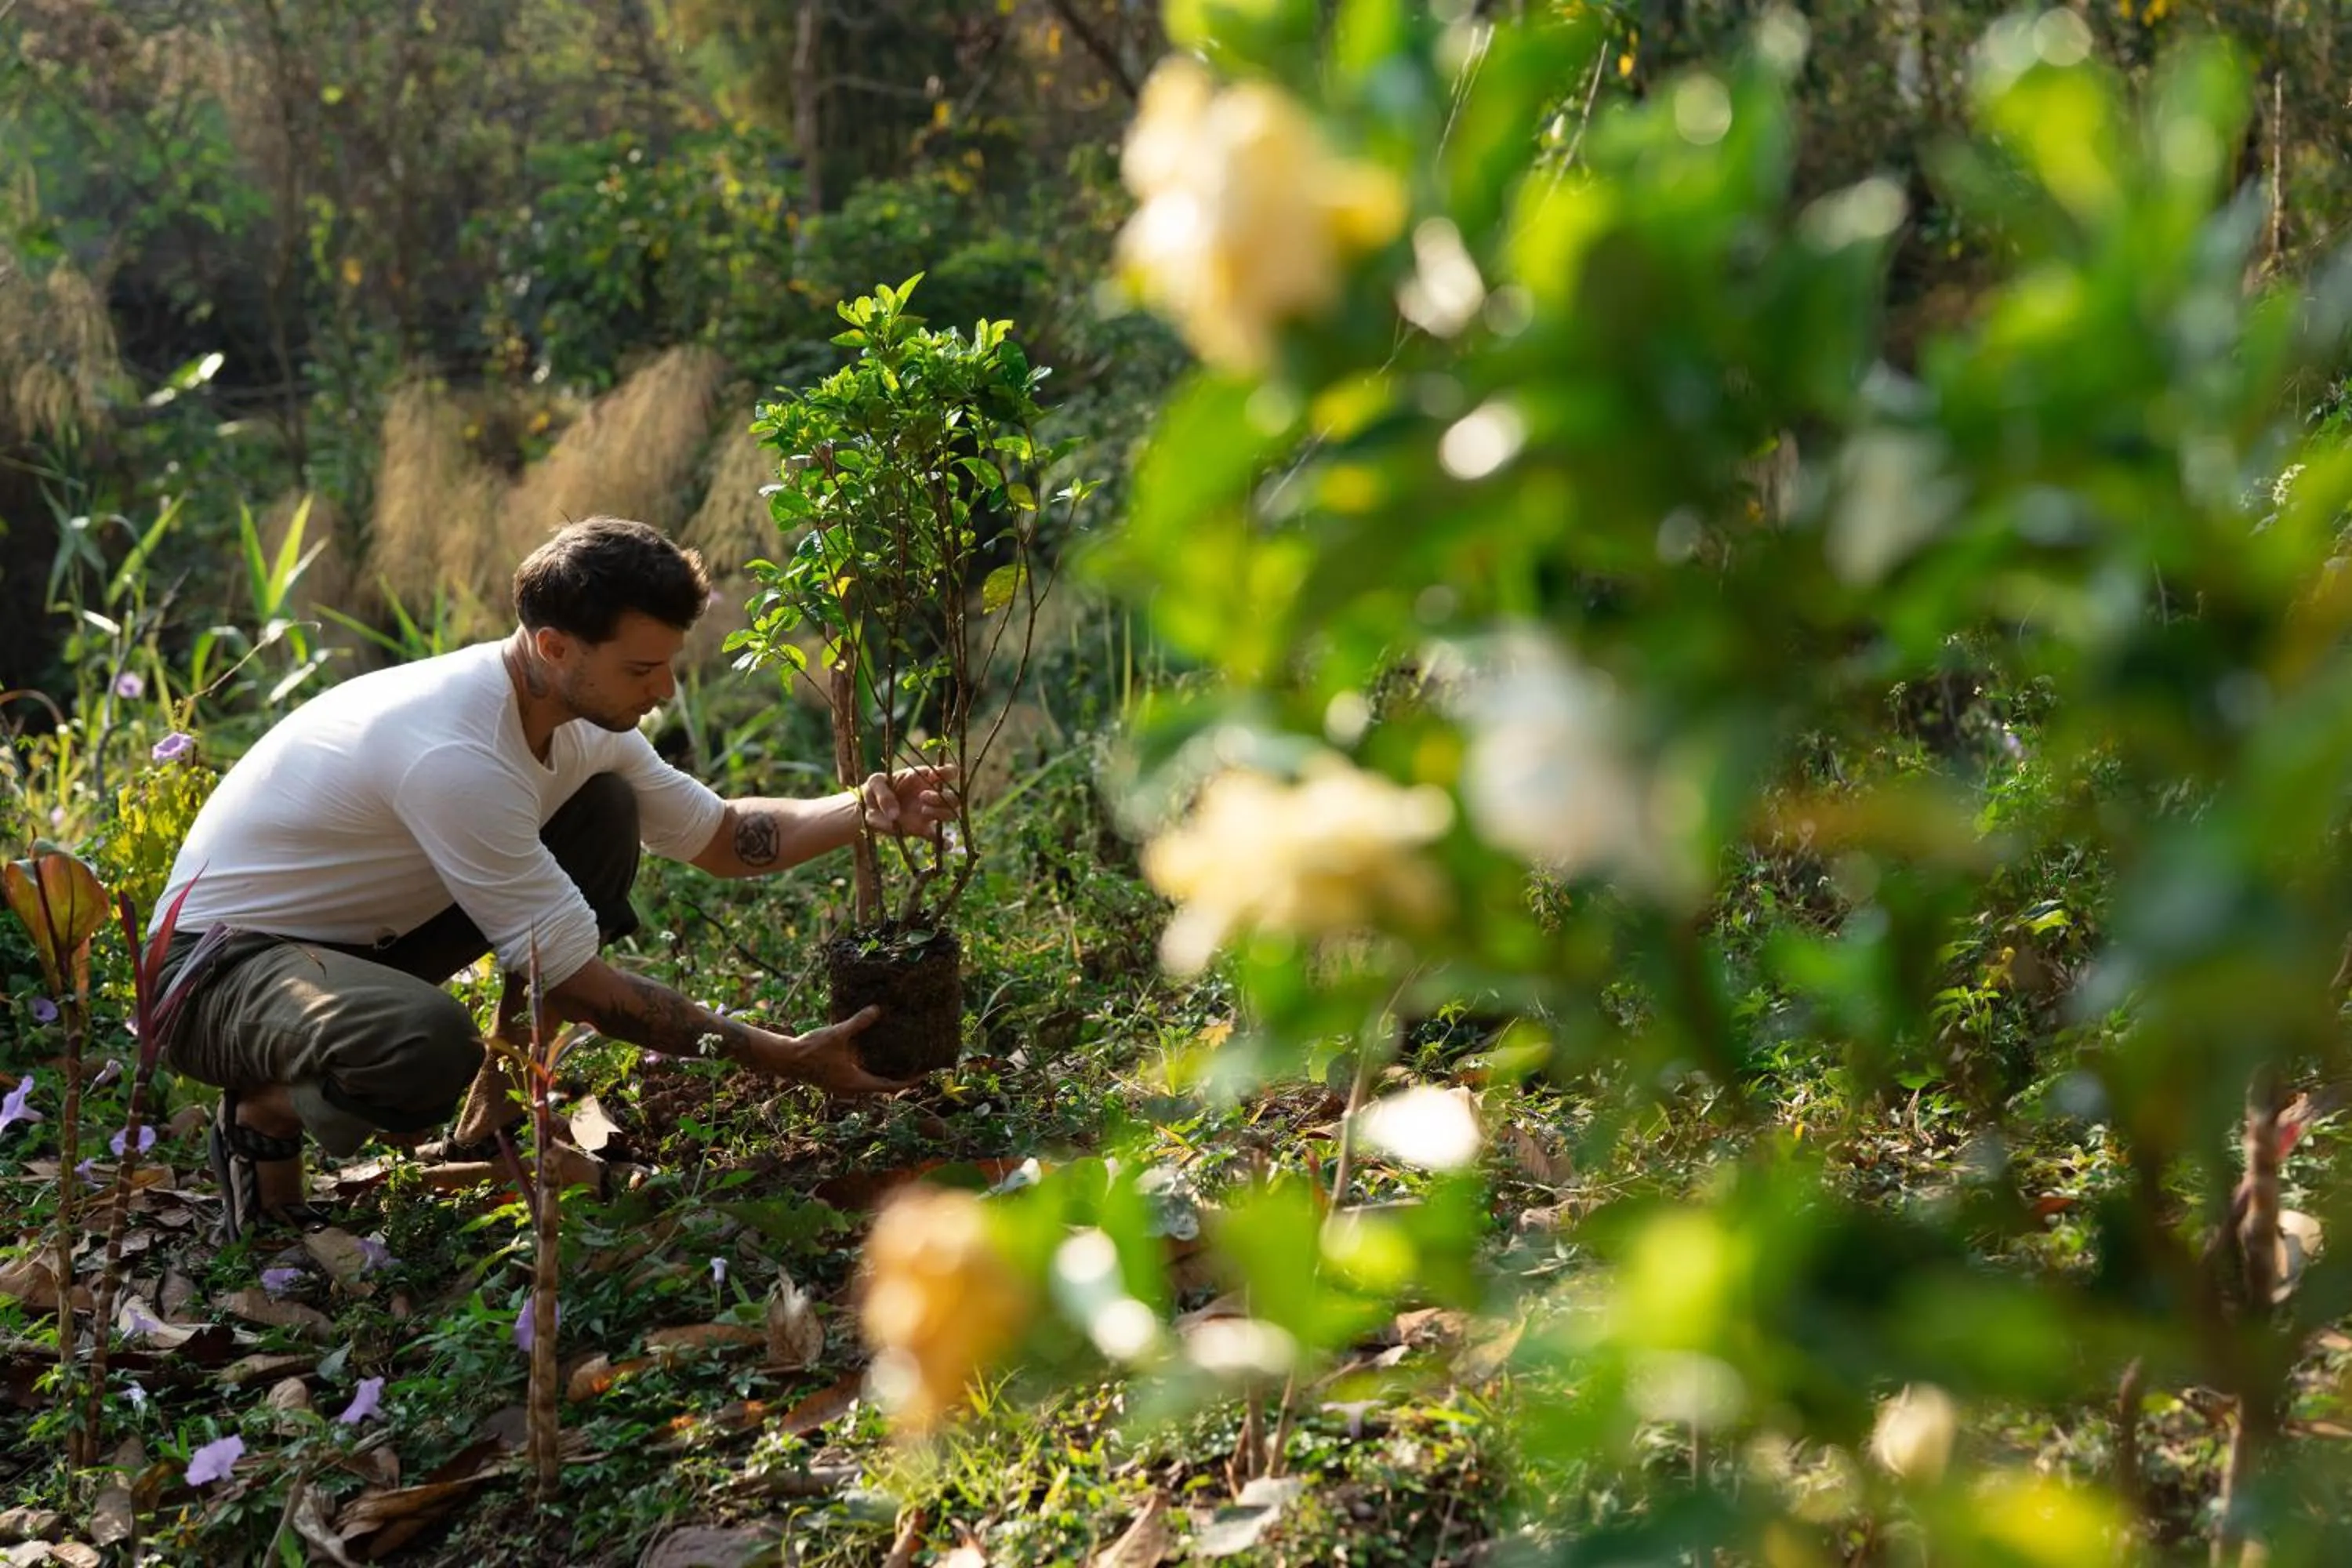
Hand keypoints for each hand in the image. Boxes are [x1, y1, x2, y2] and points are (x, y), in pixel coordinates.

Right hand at [733, 1006, 913, 1095]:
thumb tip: (877, 1009)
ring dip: (886, 1074)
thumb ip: (858, 1023)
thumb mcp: (837, 1034)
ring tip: (902, 1060)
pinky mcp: (837, 1081)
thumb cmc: (811, 1049)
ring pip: (872, 1084)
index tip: (925, 1073)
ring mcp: (844, 1087)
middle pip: (884, 1087)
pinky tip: (876, 1056)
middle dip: (901, 1077)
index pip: (890, 1086)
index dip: (909, 1080)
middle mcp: (852, 1089)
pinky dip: (872, 1071)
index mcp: (856, 1083)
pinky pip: (861, 1079)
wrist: (785, 1059)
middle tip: (919, 1064)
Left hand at [861, 765, 958, 839]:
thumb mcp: (874, 783)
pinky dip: (944, 842)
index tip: (935, 777)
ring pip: (950, 814)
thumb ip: (883, 793)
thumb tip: (895, 814)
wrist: (867, 809)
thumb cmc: (873, 790)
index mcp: (923, 778)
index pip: (947, 773)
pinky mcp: (921, 829)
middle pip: (953, 797)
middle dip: (942, 796)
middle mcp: (930, 795)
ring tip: (922, 811)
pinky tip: (946, 845)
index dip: (947, 773)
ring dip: (942, 812)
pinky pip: (938, 837)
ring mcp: (928, 813)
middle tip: (922, 797)